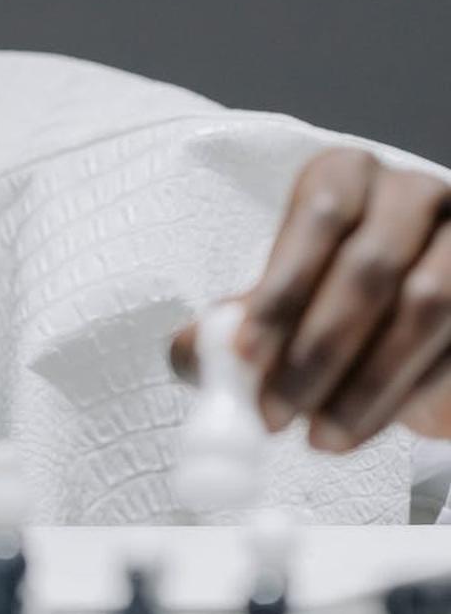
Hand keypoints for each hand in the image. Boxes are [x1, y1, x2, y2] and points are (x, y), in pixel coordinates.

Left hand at [169, 147, 450, 450]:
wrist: (406, 325)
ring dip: (365, 384)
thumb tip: (191, 354)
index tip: (244, 358)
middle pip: (369, 268)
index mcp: (344, 176)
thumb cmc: (323, 302)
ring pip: (423, 309)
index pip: (315, 221)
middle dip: (316, 351)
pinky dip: (408, 397)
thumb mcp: (271, 308)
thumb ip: (225, 330)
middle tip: (275, 415)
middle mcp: (410, 195)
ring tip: (319, 437)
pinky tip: (367, 430)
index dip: (279, 292)